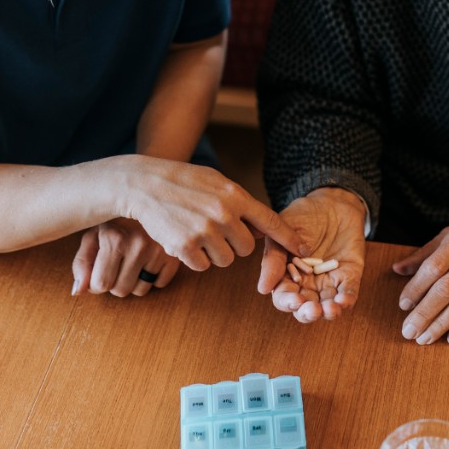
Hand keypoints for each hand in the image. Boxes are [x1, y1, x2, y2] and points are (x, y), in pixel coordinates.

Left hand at [71, 218, 180, 297]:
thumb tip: (78, 292)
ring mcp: (159, 250)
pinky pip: (160, 284)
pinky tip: (150, 259)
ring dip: (134, 281)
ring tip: (134, 259)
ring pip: (141, 291)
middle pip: (121, 291)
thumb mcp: (94, 235)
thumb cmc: (117, 221)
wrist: (149, 198)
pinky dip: (154, 277)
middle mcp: (138, 244)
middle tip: (118, 263)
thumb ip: (82, 263)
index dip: (96, 284)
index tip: (100, 271)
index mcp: (114, 238)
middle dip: (116, 282)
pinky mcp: (176, 255)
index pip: (101, 285)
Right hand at [108, 156, 305, 271]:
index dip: (288, 237)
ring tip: (196, 232)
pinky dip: (195, 258)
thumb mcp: (217, 182)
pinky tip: (183, 239)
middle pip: (246, 248)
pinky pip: (203, 266)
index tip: (304, 249)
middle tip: (215, 230)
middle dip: (234, 244)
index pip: (270, 221)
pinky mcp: (185, 247)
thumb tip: (262, 228)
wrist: (144, 184)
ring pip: (225, 260)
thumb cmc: (183, 181)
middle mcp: (224, 214)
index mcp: (234, 195)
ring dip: (213, 252)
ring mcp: (205, 231)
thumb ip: (240, 202)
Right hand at [258, 188, 366, 322]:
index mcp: (286, 275)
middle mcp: (306, 284)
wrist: (332, 202)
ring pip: (327, 306)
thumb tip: (262, 289)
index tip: (295, 300)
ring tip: (331, 309)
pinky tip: (344, 301)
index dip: (288, 302)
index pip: (284, 297)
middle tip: (314, 309)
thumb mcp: (283, 232)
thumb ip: (274, 259)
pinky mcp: (348, 275)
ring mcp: (328, 281)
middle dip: (309, 313)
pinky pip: (348, 292)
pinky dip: (347, 300)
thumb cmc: (302, 215)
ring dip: (329, 312)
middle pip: (305, 308)